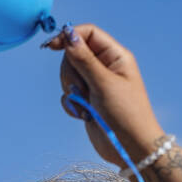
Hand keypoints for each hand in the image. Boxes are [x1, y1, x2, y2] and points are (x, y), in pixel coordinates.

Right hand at [45, 24, 163, 167]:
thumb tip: (68, 34)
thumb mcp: (103, 83)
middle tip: (82, 89)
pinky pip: (68, 94)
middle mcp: (105, 67)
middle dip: (71, 73)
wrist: (129, 147)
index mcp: (115, 56)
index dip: (69, 36)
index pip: (88, 33)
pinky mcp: (87, 100)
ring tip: (86, 105)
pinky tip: (84, 115)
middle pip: (73, 54)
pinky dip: (72, 104)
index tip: (52, 47)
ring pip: (68, 75)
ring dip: (71, 91)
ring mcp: (95, 84)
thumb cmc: (125, 114)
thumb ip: (84, 59)